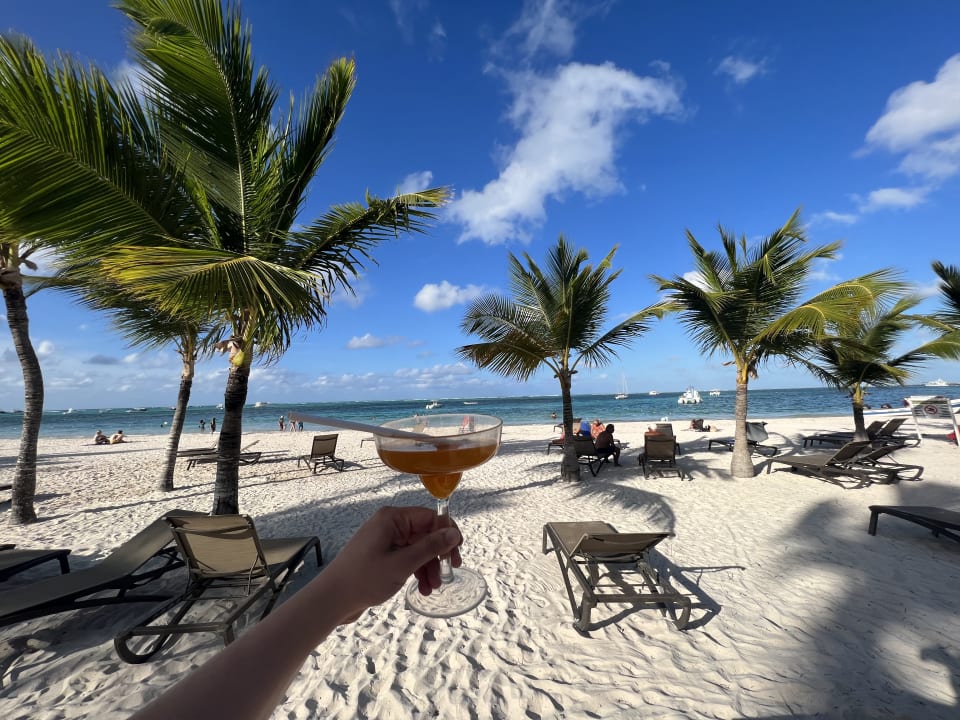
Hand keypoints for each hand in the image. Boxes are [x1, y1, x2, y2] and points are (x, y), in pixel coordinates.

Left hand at [324, 506, 461, 623]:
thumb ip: (430, 547)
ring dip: (428, 567)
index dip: (446, 534)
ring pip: (418, 549)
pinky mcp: (382, 556)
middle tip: (450, 573)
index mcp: (392, 518)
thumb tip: (454, 533)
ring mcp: (385, 541)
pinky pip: (407, 559)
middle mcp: (390, 525)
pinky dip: (417, 572)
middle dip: (437, 555)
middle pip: (425, 534)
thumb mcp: (402, 564)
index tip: (457, 554)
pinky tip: (422, 589)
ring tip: (432, 589)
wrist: (332, 599)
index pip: (429, 517)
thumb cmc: (365, 578)